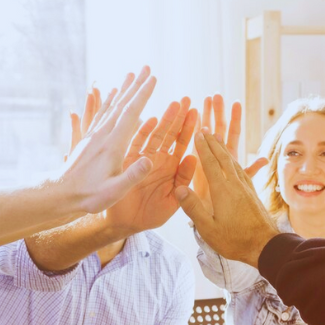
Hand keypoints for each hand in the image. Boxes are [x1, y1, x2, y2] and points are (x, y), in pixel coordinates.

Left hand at [60, 67, 158, 214]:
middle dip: (136, 85)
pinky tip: (111, 96)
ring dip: (123, 90)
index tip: (153, 78)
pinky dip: (108, 102)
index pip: (131, 114)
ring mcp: (94, 135)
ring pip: (111, 107)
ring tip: (131, 75)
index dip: (143, 95)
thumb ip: (132, 176)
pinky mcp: (88, 139)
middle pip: (122, 104)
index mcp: (113, 145)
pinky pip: (100, 115)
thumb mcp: (114, 191)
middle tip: (147, 68)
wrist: (60, 194)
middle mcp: (103, 135)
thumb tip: (149, 160)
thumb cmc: (89, 196)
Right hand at [100, 97, 198, 236]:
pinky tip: (152, 120)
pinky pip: (137, 145)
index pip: (183, 145)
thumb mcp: (173, 201)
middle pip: (171, 135)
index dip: (191, 129)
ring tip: (174, 104)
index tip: (198, 113)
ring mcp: (143, 159)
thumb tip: (193, 157)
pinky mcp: (128, 163)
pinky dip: (143, 133)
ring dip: (165, 120)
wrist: (126, 225)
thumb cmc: (151, 215)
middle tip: (188, 99)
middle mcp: (158, 160)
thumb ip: (183, 180)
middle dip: (179, 117)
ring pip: (156, 136)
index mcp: (172, 168)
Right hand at [176, 132, 280, 266]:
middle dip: (213, 142)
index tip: (197, 133)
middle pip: (223, 157)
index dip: (203, 148)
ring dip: (224, 148)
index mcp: (222, 191)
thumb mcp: (208, 228)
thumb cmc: (234, 240)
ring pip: (234, 162)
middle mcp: (235, 184)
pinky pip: (242, 170)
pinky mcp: (252, 193)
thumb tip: (179, 188)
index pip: (210, 163)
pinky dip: (235, 161)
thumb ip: (193, 207)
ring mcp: (246, 188)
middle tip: (206, 129)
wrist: (264, 245)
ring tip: (218, 138)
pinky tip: (234, 162)